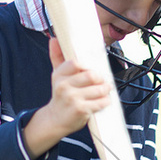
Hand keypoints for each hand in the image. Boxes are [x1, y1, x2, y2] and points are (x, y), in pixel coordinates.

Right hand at [23, 39, 110, 158]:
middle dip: (101, 78)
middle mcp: (64, 86)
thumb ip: (57, 57)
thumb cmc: (61, 96)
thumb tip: (54, 39)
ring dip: (106, 89)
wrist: (56, 119)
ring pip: (98, 89)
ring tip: (105, 90)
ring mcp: (72, 98)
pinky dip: (105, 101)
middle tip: (103, 81)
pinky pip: (101, 102)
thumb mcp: (57, 77)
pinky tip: (103, 101)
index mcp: (58, 75)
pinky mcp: (81, 110)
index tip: (93, 70)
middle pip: (91, 75)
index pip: (76, 63)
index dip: (88, 66)